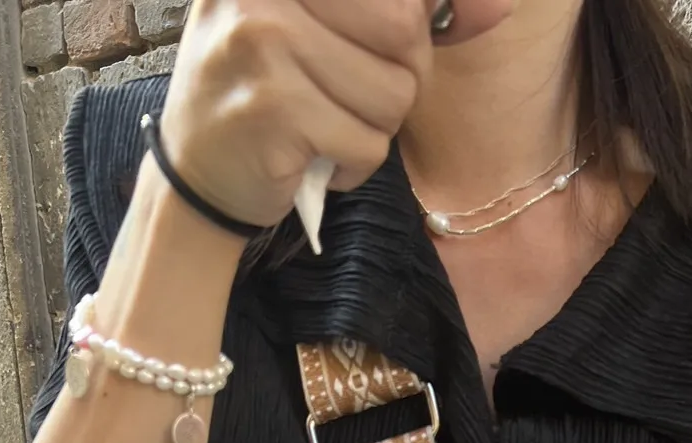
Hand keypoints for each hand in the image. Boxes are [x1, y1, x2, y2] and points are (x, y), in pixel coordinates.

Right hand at [159, 0, 512, 228]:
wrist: (195, 176)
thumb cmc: (270, 93)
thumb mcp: (316, 26)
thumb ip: (391, 12)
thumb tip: (495, 7)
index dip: (425, 19)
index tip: (431, 38)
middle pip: (404, 30)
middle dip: (397, 80)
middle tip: (351, 98)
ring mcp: (263, 40)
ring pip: (393, 95)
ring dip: (372, 130)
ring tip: (322, 128)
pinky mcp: (274, 105)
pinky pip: (368, 145)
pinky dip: (352, 169)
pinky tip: (310, 158)